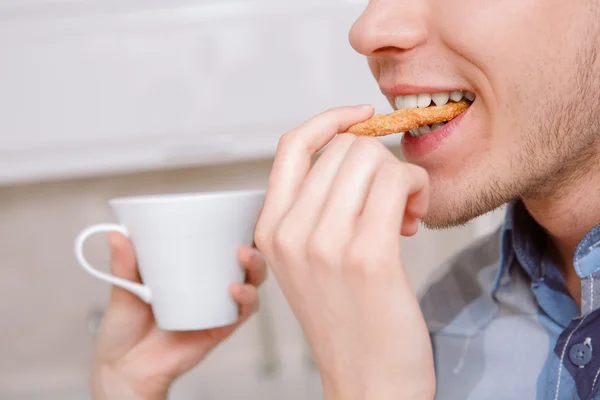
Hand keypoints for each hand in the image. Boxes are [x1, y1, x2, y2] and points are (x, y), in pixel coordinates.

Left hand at [90, 233, 266, 399]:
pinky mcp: (221, 327)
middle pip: (245, 259)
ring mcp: (218, 305)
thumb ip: (124, 264)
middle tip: (241, 239)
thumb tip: (116, 234)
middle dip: (252, 244)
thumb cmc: (124, 327)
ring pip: (252, 281)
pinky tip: (235, 290)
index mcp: (191, 269)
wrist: (123, 369)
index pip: (220, 243)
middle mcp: (210, 285)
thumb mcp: (123, 289)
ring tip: (243, 256)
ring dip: (255, 267)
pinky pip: (244, 311)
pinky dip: (246, 298)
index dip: (238, 227)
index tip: (242, 211)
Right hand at [254, 105, 435, 399]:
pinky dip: (416, 189)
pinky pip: (397, 182)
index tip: (362, 116)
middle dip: (379, 161)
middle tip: (394, 199)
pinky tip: (415, 219)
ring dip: (401, 176)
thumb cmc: (348, 319)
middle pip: (344, 148)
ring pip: (372, 159)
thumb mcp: (310, 260)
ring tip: (405, 214)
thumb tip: (355, 149)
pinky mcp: (367, 255)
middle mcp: (289, 232)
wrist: (368, 382)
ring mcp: (324, 243)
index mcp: (269, 229)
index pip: (292, 145)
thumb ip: (316, 207)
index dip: (330, 120)